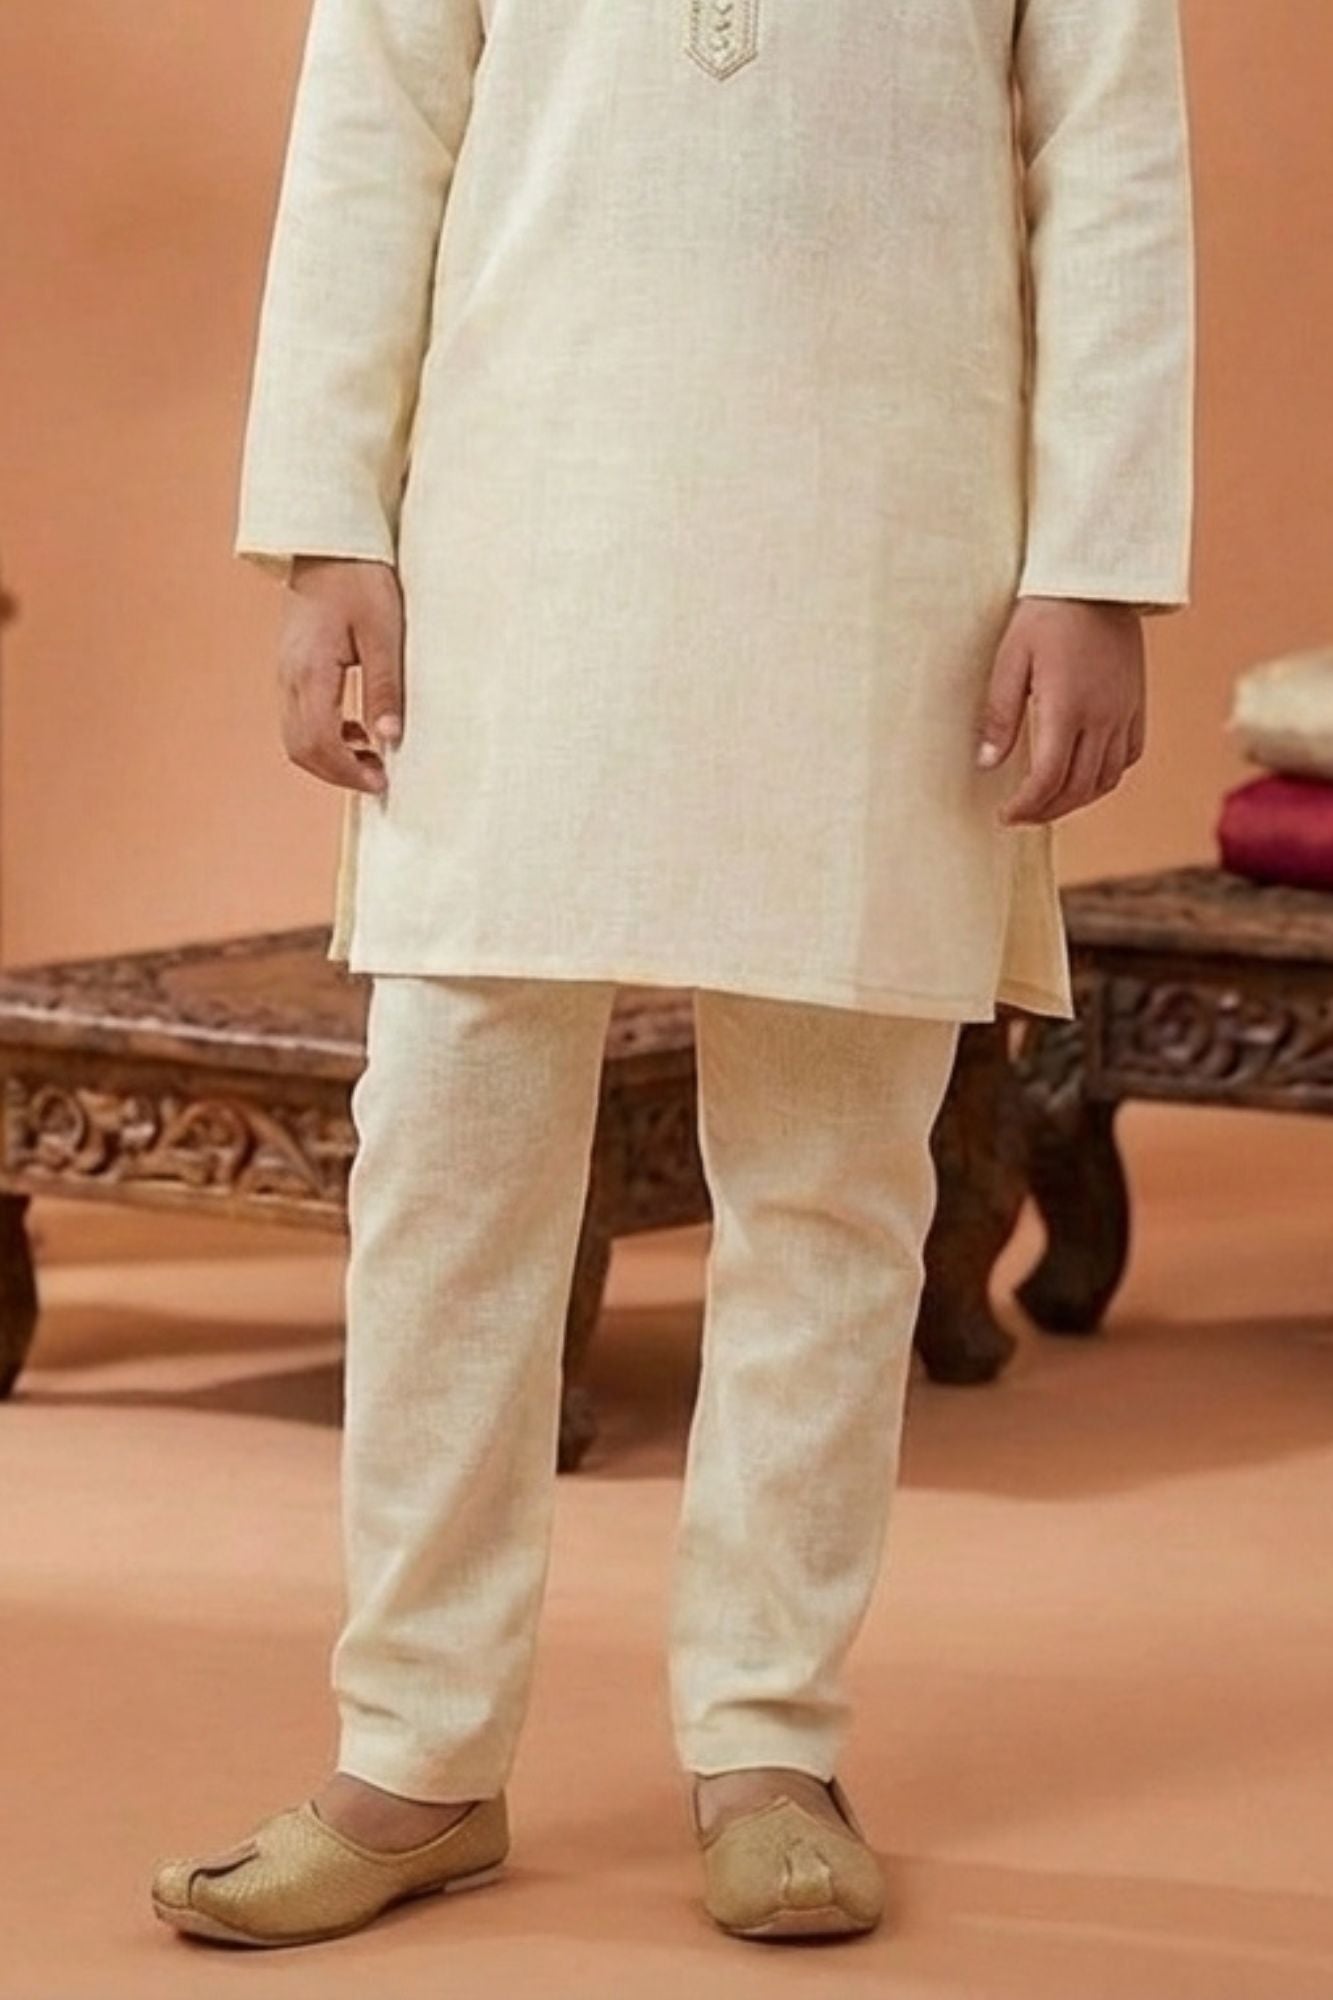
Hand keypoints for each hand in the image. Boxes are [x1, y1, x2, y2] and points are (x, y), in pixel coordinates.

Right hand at [277, 557, 404, 794]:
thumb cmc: (361, 580)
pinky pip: (298, 718)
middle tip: (378, 778)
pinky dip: (324, 736)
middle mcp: (289, 677)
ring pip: (295, 737)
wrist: (330, 545)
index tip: (382, 781)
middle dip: (337, 773)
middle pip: (300, 748)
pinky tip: (357, 730)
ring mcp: (285, 673)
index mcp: (310, 671)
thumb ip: (384, 687)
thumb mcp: (384, 633)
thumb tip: (389, 737)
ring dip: (330, 757)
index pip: (319, 742)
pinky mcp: (291, 668)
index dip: (349, 771)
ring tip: (371, 758)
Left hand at [976, 597, 1145, 824]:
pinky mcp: (1137, 702)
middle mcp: (1102, 716)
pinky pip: (1129, 755)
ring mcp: (1124, 711)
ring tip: (1048, 803)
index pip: (1048, 779)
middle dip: (1046, 811)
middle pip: (1078, 787)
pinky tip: (1084, 776)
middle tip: (1020, 816)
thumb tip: (987, 764)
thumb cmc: (1045, 614)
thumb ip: (1000, 715)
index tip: (1005, 815)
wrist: (1097, 578)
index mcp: (1066, 707)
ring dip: (1077, 800)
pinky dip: (1106, 777)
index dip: (1026, 806)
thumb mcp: (1009, 659)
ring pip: (1107, 779)